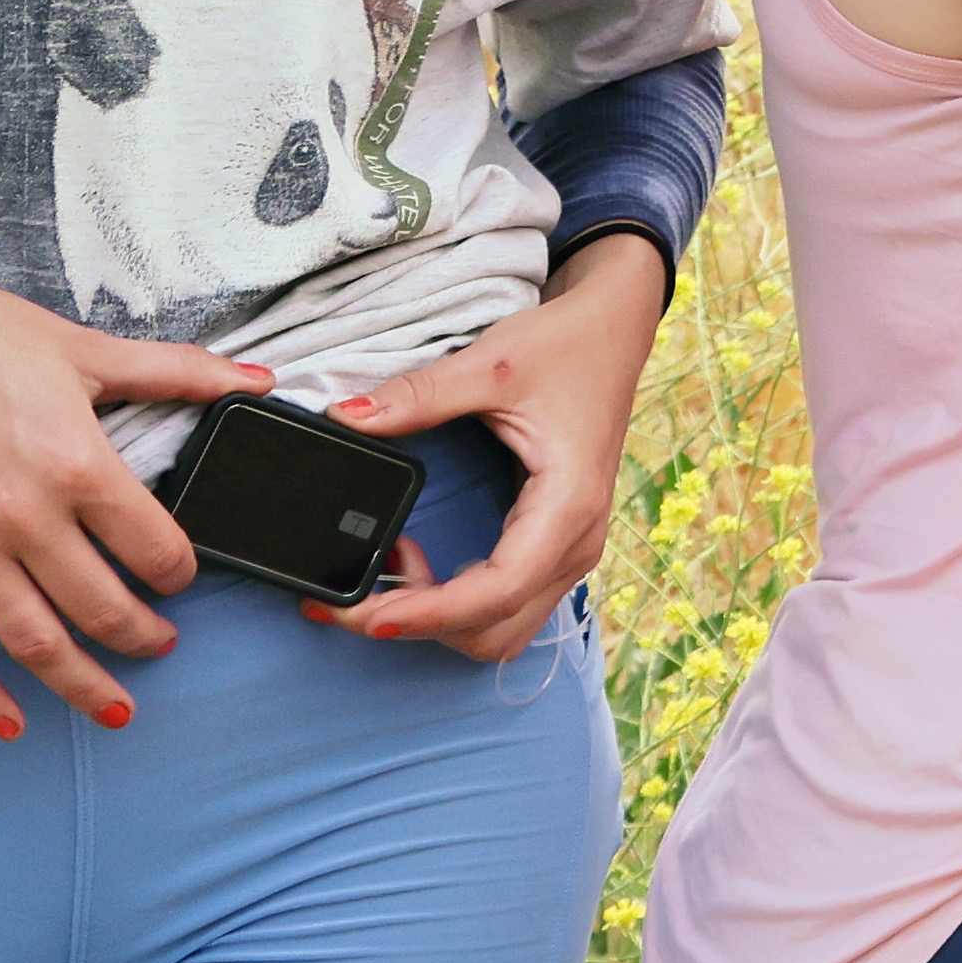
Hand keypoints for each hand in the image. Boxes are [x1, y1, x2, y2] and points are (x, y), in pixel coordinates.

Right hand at [0, 234, 257, 740]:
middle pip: (101, 609)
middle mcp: (23, 517)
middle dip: (143, 637)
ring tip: (116, 706)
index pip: (154, 548)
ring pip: (33, 644)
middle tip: (162, 643)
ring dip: (80, 685)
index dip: (180, 572)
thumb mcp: (85, 350)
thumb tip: (258, 382)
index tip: (182, 576)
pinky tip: (12, 723)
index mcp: (76, 464)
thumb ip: (178, 373)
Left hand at [324, 234, 664, 663]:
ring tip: (389, 571)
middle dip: (420, 625)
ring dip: (439, 619)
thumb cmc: (567, 347)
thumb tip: (348, 417)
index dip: (428, 613)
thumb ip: (419, 396)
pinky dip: (457, 605)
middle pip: (494, 630)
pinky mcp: (555, 547)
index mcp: (567, 504)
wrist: (614, 332)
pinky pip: (506, 607)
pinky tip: (419, 564)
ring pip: (500, 630)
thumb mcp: (490, 363)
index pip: (496, 591)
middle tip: (356, 593)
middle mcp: (576, 542)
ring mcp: (570, 550)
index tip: (368, 612)